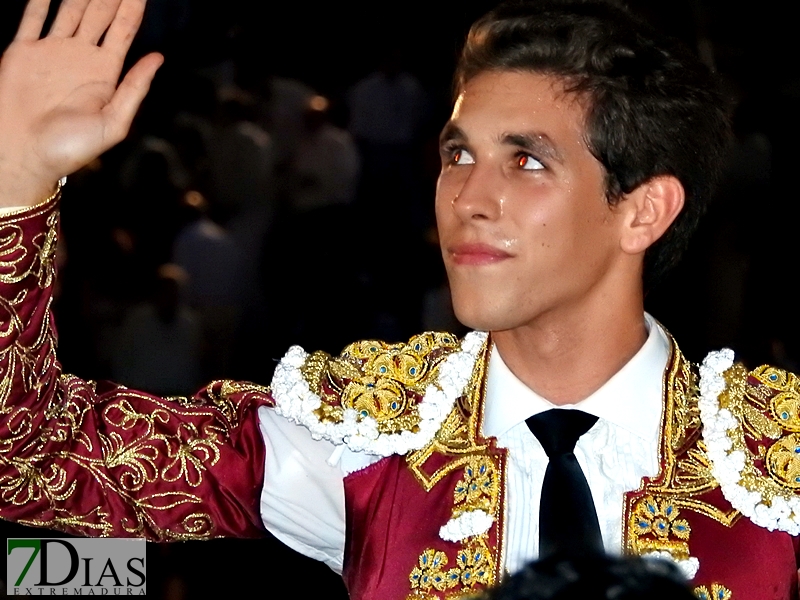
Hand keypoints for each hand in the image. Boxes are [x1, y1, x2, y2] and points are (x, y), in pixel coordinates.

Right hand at [0, 0, 162, 206]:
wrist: (25, 155)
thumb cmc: (70, 149)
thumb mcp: (114, 123)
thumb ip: (135, 89)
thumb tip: (158, 58)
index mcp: (105, 73)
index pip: (124, 30)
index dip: (133, 7)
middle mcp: (81, 57)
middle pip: (99, 14)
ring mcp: (52, 51)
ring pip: (70, 9)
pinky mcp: (23, 51)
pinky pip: (33, 17)